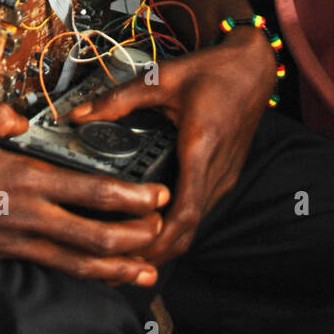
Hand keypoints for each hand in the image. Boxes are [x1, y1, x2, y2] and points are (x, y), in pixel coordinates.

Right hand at [0, 102, 170, 286]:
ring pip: (74, 261)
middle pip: (92, 236)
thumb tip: (21, 117)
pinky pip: (48, 265)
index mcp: (21, 179)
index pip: (88, 191)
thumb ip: (4, 118)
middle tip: (163, 231)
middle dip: (133, 237)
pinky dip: (78, 271)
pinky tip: (93, 272)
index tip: (156, 195)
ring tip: (144, 271)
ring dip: (113, 267)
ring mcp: (11, 241)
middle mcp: (22, 216)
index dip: (128, 197)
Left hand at [69, 27, 276, 264]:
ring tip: (129, 252)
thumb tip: (79, 114)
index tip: (130, 250)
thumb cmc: (213, 71)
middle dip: (155, 252)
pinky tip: (154, 226)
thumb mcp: (163, 79)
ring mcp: (223, 176)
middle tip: (117, 265)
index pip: (185, 211)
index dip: (158, 239)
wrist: (254, 68)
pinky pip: (200, 210)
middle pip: (188, 229)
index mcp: (201, 147)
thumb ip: (120, 98)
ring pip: (196, 224)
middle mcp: (216, 170)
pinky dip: (178, 227)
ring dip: (167, 243)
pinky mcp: (224, 175)